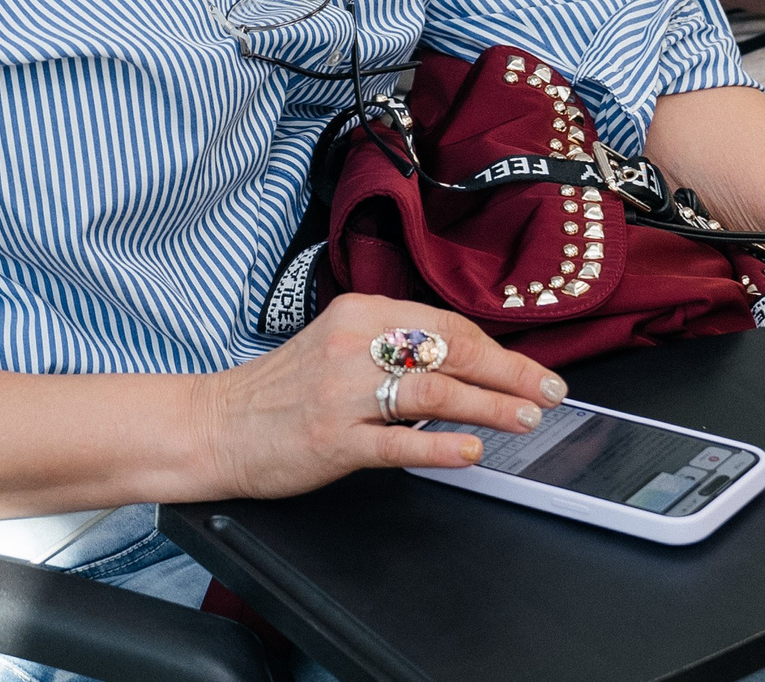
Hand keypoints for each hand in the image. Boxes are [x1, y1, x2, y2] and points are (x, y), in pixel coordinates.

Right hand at [194, 296, 565, 499]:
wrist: (215, 424)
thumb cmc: (281, 389)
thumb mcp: (337, 344)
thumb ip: (392, 345)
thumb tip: (466, 362)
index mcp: (358, 313)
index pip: (445, 325)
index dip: (497, 349)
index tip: (532, 370)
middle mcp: (352, 345)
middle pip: (448, 352)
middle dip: (509, 374)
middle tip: (549, 393)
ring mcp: (342, 394)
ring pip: (431, 393)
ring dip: (488, 406)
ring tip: (525, 419)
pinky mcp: (331, 440)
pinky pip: (397, 443)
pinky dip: (439, 447)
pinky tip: (471, 452)